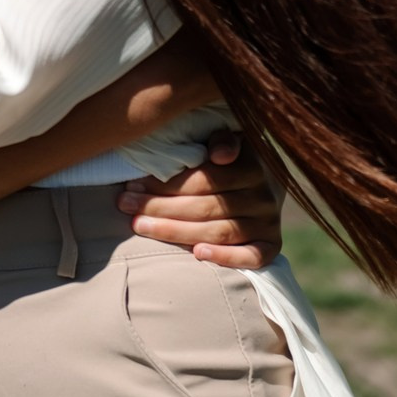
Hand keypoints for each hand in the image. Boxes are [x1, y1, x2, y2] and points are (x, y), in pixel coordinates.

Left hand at [117, 132, 282, 270]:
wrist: (258, 190)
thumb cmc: (224, 164)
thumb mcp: (222, 142)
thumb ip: (220, 140)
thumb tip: (219, 155)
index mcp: (250, 166)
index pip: (204, 179)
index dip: (167, 183)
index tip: (132, 184)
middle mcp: (263, 195)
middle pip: (206, 206)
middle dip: (160, 206)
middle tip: (126, 205)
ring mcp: (268, 223)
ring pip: (219, 231)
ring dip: (176, 231)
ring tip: (140, 226)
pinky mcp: (271, 247)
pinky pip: (252, 257)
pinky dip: (225, 256)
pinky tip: (197, 253)